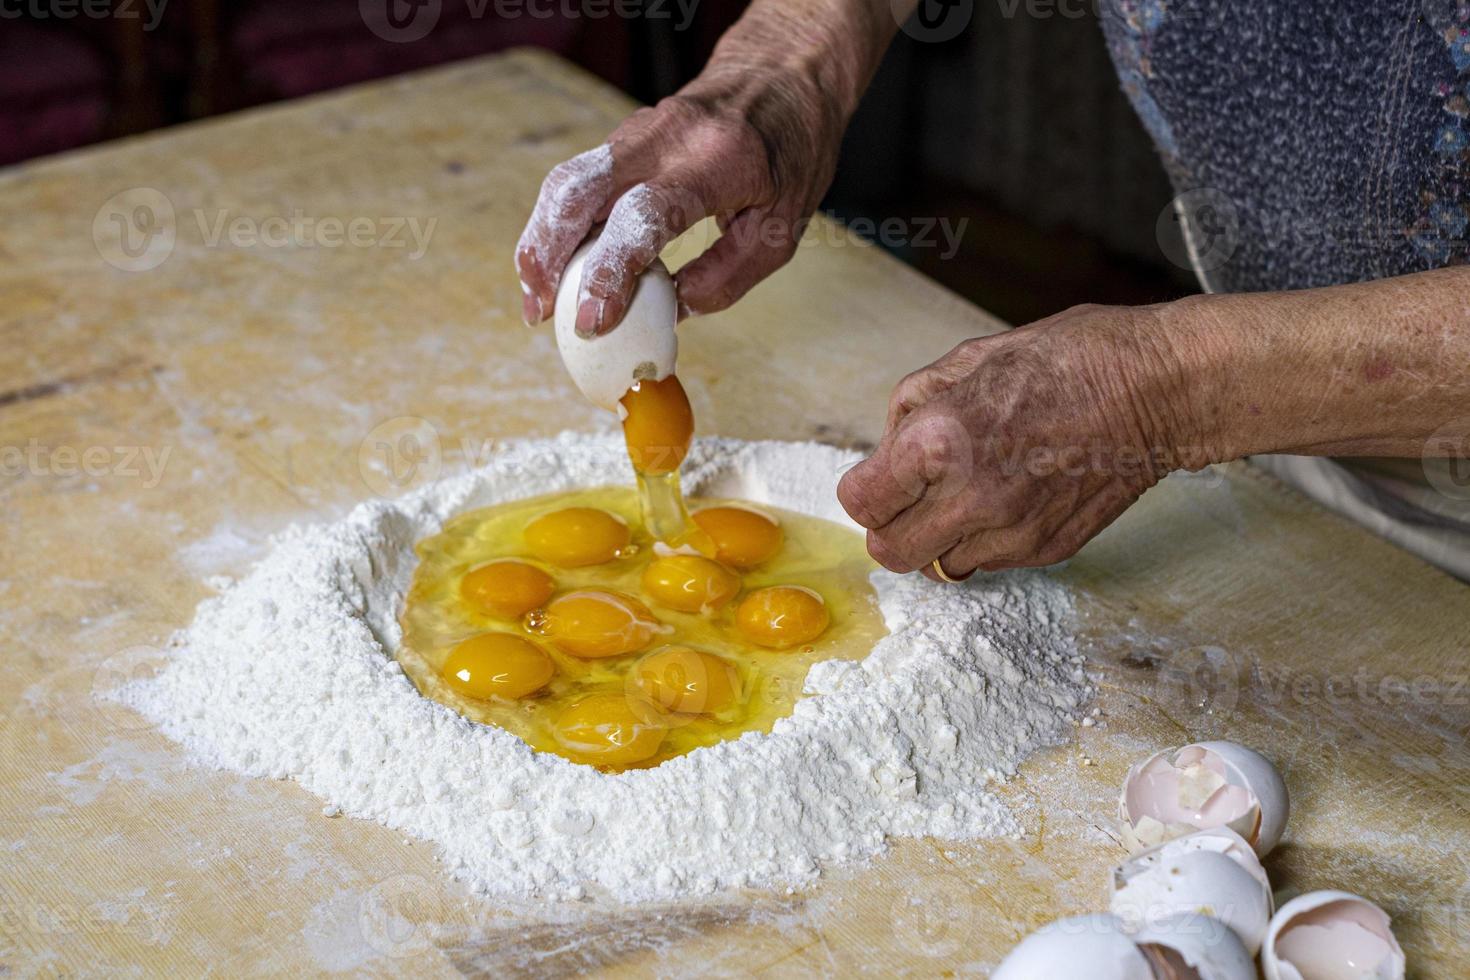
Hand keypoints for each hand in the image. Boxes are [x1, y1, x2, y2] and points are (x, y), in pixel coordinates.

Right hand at [515, 64, 845, 336]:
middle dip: (547, 256)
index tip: (590, 319)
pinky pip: (577, 181)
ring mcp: (637, 132)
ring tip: (537, 299)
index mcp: (716, 161)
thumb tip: (671, 309)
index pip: (643, 216)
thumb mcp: (783, 226)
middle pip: (579, 192)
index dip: (609, 271)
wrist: (782, 73)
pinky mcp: (623, 139)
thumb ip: (729, 273)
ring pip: (566, 183)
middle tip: (540, 313)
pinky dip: (558, 226)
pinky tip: (558, 266)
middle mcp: (665, 138)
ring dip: (541, 242)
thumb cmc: (792, 153)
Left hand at [837, 303, 1199, 580]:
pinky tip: (1007, 496)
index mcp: (940, 442)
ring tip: (966, 492)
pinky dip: (982, 539)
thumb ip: (912, 410)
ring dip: (938, 537)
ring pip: (938, 566)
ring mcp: (1012, 533)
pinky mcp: (1046, 551)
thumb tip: (886, 453)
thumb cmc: (1067, 361)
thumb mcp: (969, 359)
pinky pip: (987, 562)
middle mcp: (971, 497)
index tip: (879, 477)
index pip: (861, 502)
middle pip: (890, 552)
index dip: (865, 487)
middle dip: (891, 525)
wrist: (1156, 390)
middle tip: (910, 497)